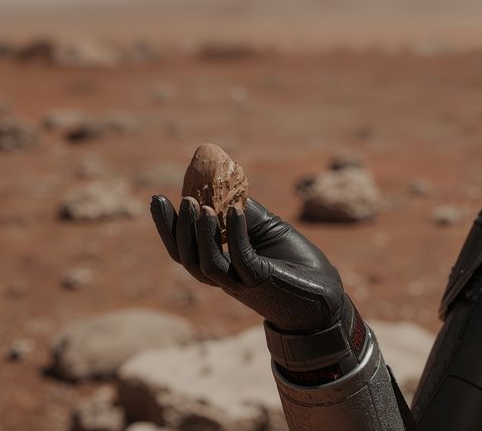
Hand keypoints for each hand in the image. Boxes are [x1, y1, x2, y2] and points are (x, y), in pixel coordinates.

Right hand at [150, 195, 344, 332]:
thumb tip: (224, 184)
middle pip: (187, 259)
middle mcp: (225, 278)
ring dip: (201, 233)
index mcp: (221, 267)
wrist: (324, 297)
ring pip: (207, 264)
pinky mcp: (261, 281)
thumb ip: (243, 212)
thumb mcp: (265, 230)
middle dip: (177, 229)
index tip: (157, 198)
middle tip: (178, 199)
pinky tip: (234, 210)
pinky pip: (241, 258)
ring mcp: (241, 282)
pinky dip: (236, 233)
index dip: (168, 226)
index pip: (184, 249)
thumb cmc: (293, 263)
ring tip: (200, 205)